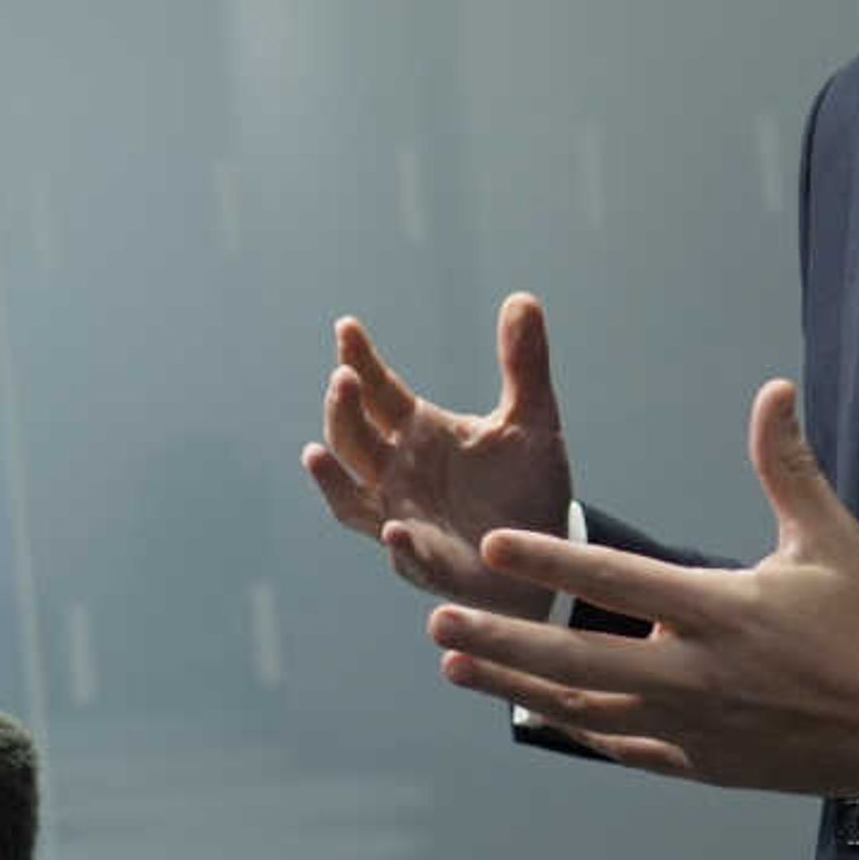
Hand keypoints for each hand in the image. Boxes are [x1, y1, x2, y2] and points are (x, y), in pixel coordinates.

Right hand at [303, 293, 573, 615]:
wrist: (542, 551)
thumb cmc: (526, 483)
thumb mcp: (533, 419)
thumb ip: (524, 364)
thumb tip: (522, 296)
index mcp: (418, 431)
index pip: (377, 390)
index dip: (359, 359)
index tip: (347, 327)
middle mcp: (396, 472)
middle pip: (353, 437)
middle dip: (343, 410)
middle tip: (343, 378)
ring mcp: (401, 517)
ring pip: (350, 497)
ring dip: (333, 477)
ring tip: (315, 453)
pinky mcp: (425, 563)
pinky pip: (404, 557)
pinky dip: (397, 545)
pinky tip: (395, 532)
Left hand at [425, 379, 858, 809]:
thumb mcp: (834, 541)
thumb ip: (787, 467)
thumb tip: (772, 390)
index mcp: (725, 613)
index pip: (620, 582)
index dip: (552, 563)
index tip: (492, 547)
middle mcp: (699, 676)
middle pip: (578, 660)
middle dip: (502, 640)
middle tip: (438, 619)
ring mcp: (695, 728)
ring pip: (584, 710)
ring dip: (516, 686)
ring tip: (455, 664)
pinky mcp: (702, 763)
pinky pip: (619, 746)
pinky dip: (568, 727)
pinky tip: (526, 711)